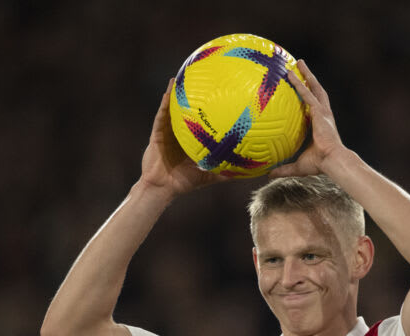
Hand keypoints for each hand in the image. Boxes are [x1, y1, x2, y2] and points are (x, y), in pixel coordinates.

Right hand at [140, 79, 228, 195]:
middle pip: (190, 110)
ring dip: (179, 90)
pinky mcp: (157, 132)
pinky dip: (166, 100)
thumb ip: (229, 171)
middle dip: (197, 95)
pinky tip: (171, 87)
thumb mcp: (211, 175)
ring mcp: (168, 130)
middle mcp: (181, 132)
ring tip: (186, 73)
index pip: (205, 121)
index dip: (213, 108)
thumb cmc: (185, 183)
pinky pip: (162, 113)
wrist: (163, 188)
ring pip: (175, 107)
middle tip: (209, 77)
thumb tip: (251, 172)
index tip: (226, 93)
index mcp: (193, 139)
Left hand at [270, 60, 346, 177]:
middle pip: (316, 91)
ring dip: (306, 74)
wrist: (333, 161)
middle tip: (300, 67)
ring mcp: (323, 112)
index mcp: (320, 125)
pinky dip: (300, 83)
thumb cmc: (320, 165)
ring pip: (314, 88)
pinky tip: (291, 75)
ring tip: (299, 62)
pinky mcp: (320, 112)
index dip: (307, 97)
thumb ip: (283, 168)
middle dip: (309, 79)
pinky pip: (307, 94)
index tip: (301, 90)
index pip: (312, 107)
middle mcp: (323, 115)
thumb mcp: (297, 166)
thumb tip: (267, 174)